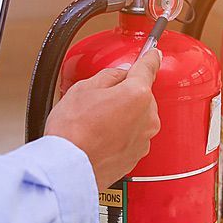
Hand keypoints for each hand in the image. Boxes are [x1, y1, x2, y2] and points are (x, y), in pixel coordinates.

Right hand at [44, 50, 161, 189]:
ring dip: (124, 115)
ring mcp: (144, 139)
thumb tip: (120, 74)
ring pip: (138, 117)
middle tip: (99, 100)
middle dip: (125, 93)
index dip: (150, 57)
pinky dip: (121, 134)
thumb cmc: (72, 131)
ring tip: (95, 123)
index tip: (154, 53)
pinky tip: (100, 137)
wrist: (69, 169)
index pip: (148, 68)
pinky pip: (132, 136)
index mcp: (137, 94)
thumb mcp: (84, 89)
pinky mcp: (137, 156)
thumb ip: (109, 76)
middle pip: (141, 95)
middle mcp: (147, 117)